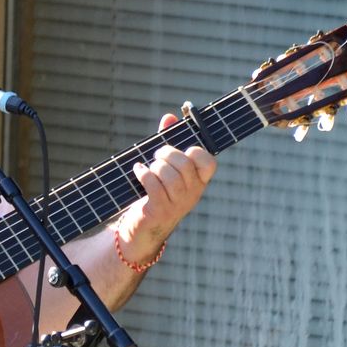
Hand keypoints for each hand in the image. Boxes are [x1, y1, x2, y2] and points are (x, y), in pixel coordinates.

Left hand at [117, 112, 215, 262]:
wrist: (142, 229)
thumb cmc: (155, 194)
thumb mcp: (165, 169)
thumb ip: (169, 142)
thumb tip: (170, 117)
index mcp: (198, 182)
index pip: (209, 163)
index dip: (196, 152)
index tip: (183, 151)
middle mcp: (192, 194)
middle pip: (185, 164)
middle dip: (167, 153)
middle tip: (157, 156)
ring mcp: (177, 204)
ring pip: (170, 176)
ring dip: (155, 166)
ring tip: (147, 167)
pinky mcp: (159, 211)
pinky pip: (153, 186)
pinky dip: (143, 174)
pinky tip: (137, 171)